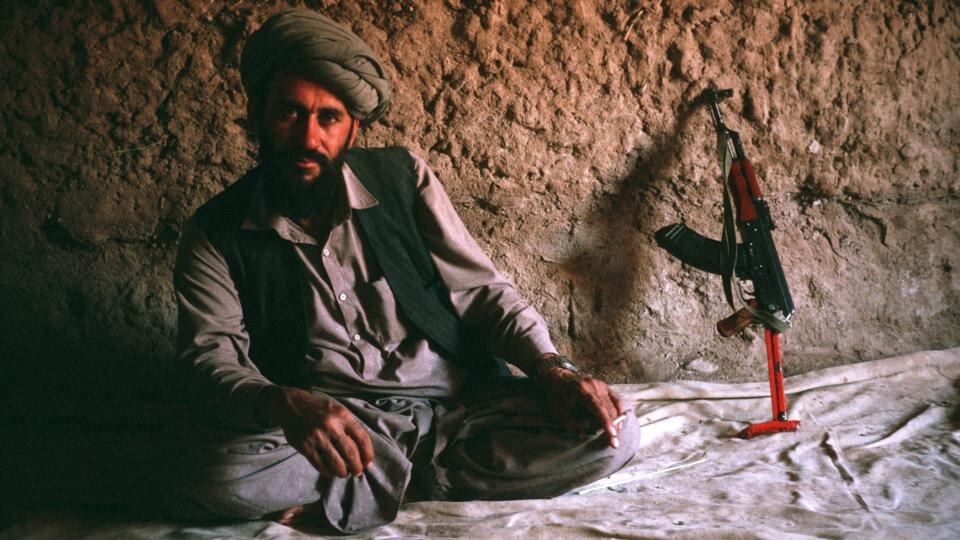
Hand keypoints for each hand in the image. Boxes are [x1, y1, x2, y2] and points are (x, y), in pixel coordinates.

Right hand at [257, 386, 374, 478]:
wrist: (291, 405)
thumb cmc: (319, 408)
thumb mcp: (338, 410)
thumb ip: (350, 426)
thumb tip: (363, 451)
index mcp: (342, 416)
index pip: (362, 439)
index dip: (368, 454)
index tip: (368, 463)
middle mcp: (331, 426)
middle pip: (351, 454)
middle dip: (357, 467)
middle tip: (358, 472)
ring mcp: (317, 437)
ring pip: (337, 463)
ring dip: (343, 472)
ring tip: (345, 473)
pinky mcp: (305, 447)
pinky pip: (320, 466)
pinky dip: (328, 472)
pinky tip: (330, 472)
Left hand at [540, 365, 625, 448]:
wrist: (559, 378)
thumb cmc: (557, 396)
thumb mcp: (558, 411)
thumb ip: (571, 424)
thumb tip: (583, 435)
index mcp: (582, 391)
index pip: (598, 408)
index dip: (606, 422)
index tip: (612, 435)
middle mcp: (594, 386)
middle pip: (608, 409)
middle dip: (613, 427)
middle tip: (614, 443)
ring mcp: (601, 385)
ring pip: (614, 406)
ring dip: (616, 422)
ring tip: (615, 436)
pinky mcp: (605, 386)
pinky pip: (617, 400)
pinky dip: (619, 412)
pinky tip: (619, 423)